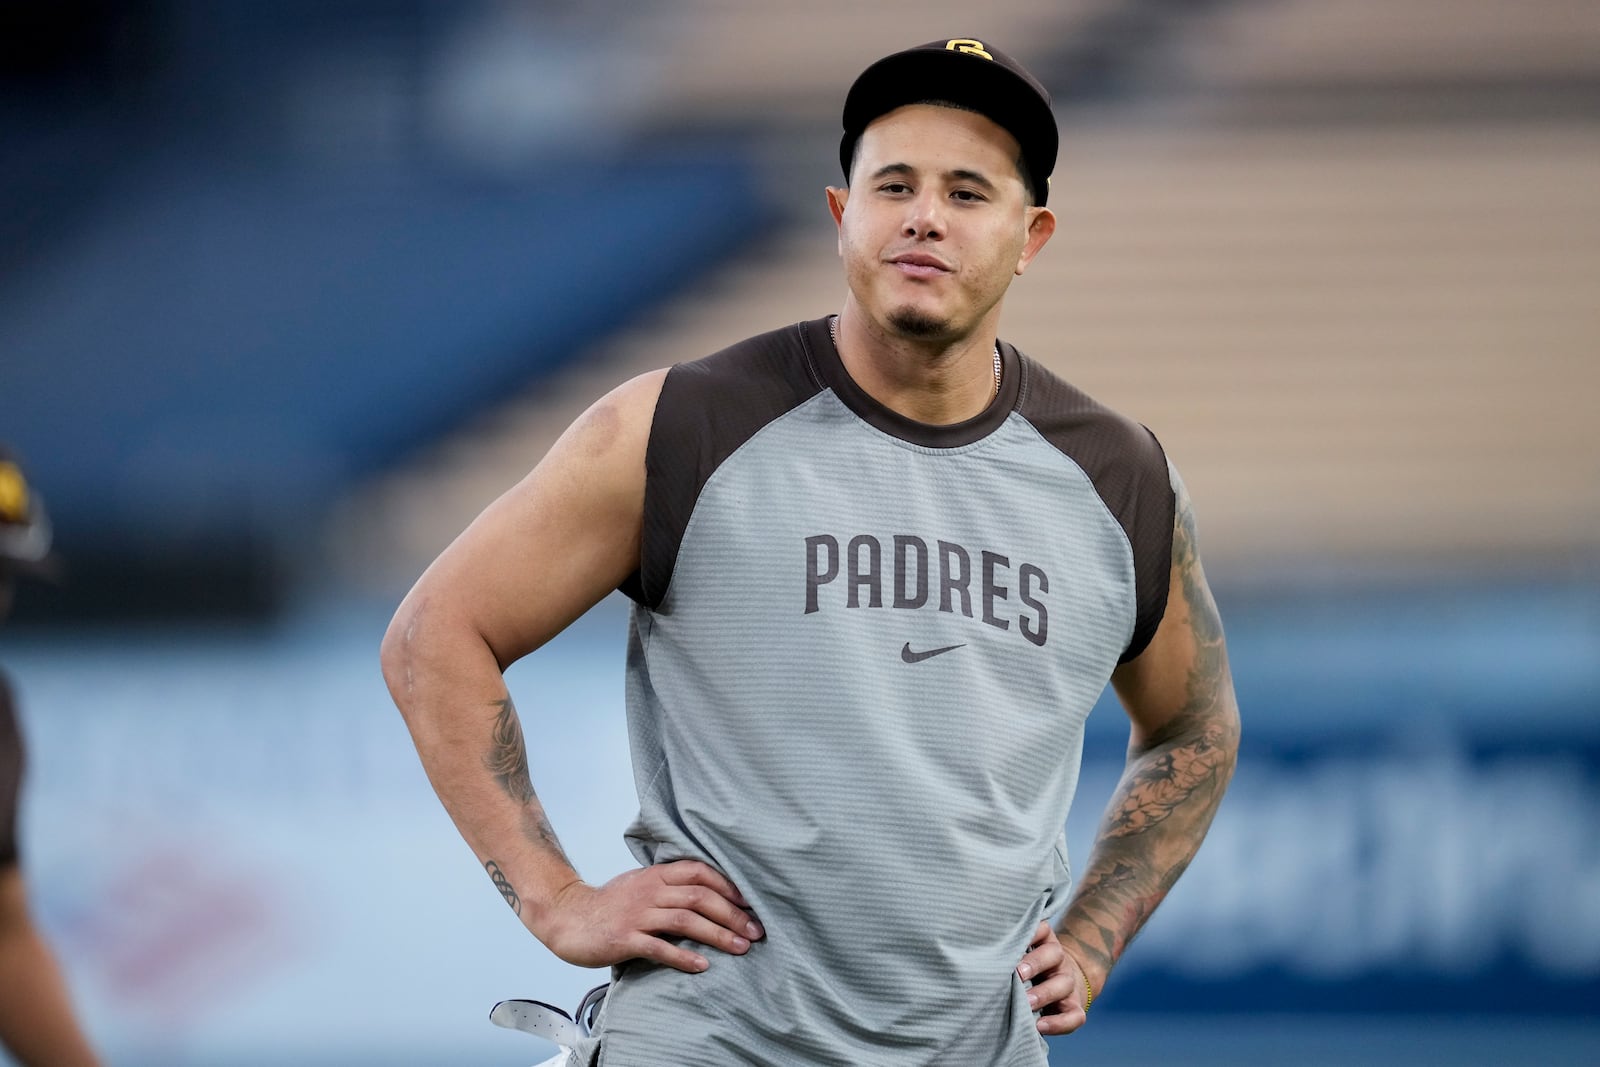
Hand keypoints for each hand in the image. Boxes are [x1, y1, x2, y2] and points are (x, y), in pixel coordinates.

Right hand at [537, 860, 763, 972]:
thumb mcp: (640, 883)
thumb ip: (668, 884)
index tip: (750, 902)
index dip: (728, 885)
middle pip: (699, 897)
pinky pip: (659, 948)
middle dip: (732, 914)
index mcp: (656, 875)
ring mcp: (637, 914)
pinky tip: (703, 966)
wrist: (567, 917)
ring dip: (717, 935)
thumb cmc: (609, 904)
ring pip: (685, 921)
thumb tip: (706, 890)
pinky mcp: (625, 939)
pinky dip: (683, 957)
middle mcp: (650, 891)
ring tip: (741, 948)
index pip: (699, 872)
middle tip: (756, 931)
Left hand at [1016, 921, 1089, 1034]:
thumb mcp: (1020, 953)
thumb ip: (1007, 950)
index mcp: (1044, 942)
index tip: (1012, 941)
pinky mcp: (1074, 1007)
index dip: (1030, 934)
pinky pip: (1074, 1016)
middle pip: (1054, 955)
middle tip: (1018, 974)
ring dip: (1044, 994)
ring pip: (1064, 984)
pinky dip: (1059, 1023)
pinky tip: (1040, 1027)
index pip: (1042, 930)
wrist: (1060, 984)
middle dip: (1035, 963)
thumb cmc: (1027, 968)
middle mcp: (1059, 961)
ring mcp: (1068, 984)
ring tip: (1027, 1003)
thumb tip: (977, 952)